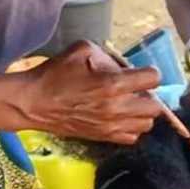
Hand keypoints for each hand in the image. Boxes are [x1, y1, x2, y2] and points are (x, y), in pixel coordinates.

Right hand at [25, 41, 163, 144]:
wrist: (33, 102)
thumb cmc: (55, 73)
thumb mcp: (82, 50)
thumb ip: (109, 56)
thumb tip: (125, 66)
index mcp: (113, 84)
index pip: (153, 79)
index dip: (149, 73)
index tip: (140, 73)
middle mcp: (117, 107)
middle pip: (156, 106)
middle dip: (149, 95)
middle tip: (135, 91)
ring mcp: (112, 125)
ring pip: (147, 123)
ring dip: (142, 113)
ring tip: (129, 105)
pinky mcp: (104, 137)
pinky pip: (133, 137)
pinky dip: (132, 128)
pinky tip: (121, 118)